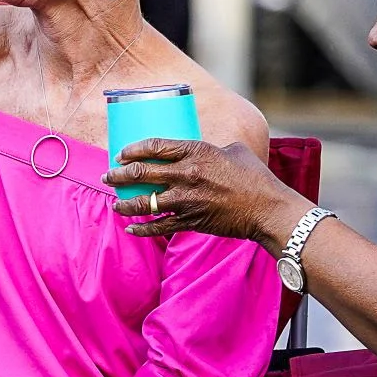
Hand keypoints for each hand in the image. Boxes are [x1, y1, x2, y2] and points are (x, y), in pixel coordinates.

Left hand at [110, 138, 306, 247]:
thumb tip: (201, 150)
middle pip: (141, 174)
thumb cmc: (255, 177)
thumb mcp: (234, 150)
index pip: (154, 147)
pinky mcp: (190, 222)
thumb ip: (212, 148)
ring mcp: (186, 201)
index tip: (121, 153)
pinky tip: (131, 228)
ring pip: (144, 203)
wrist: (268, 209)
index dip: (132, 149)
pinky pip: (158, 227)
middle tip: (108, 175)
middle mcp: (186, 175)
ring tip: (115, 202)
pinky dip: (141, 229)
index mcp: (196, 152)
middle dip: (118, 175)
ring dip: (124, 203)